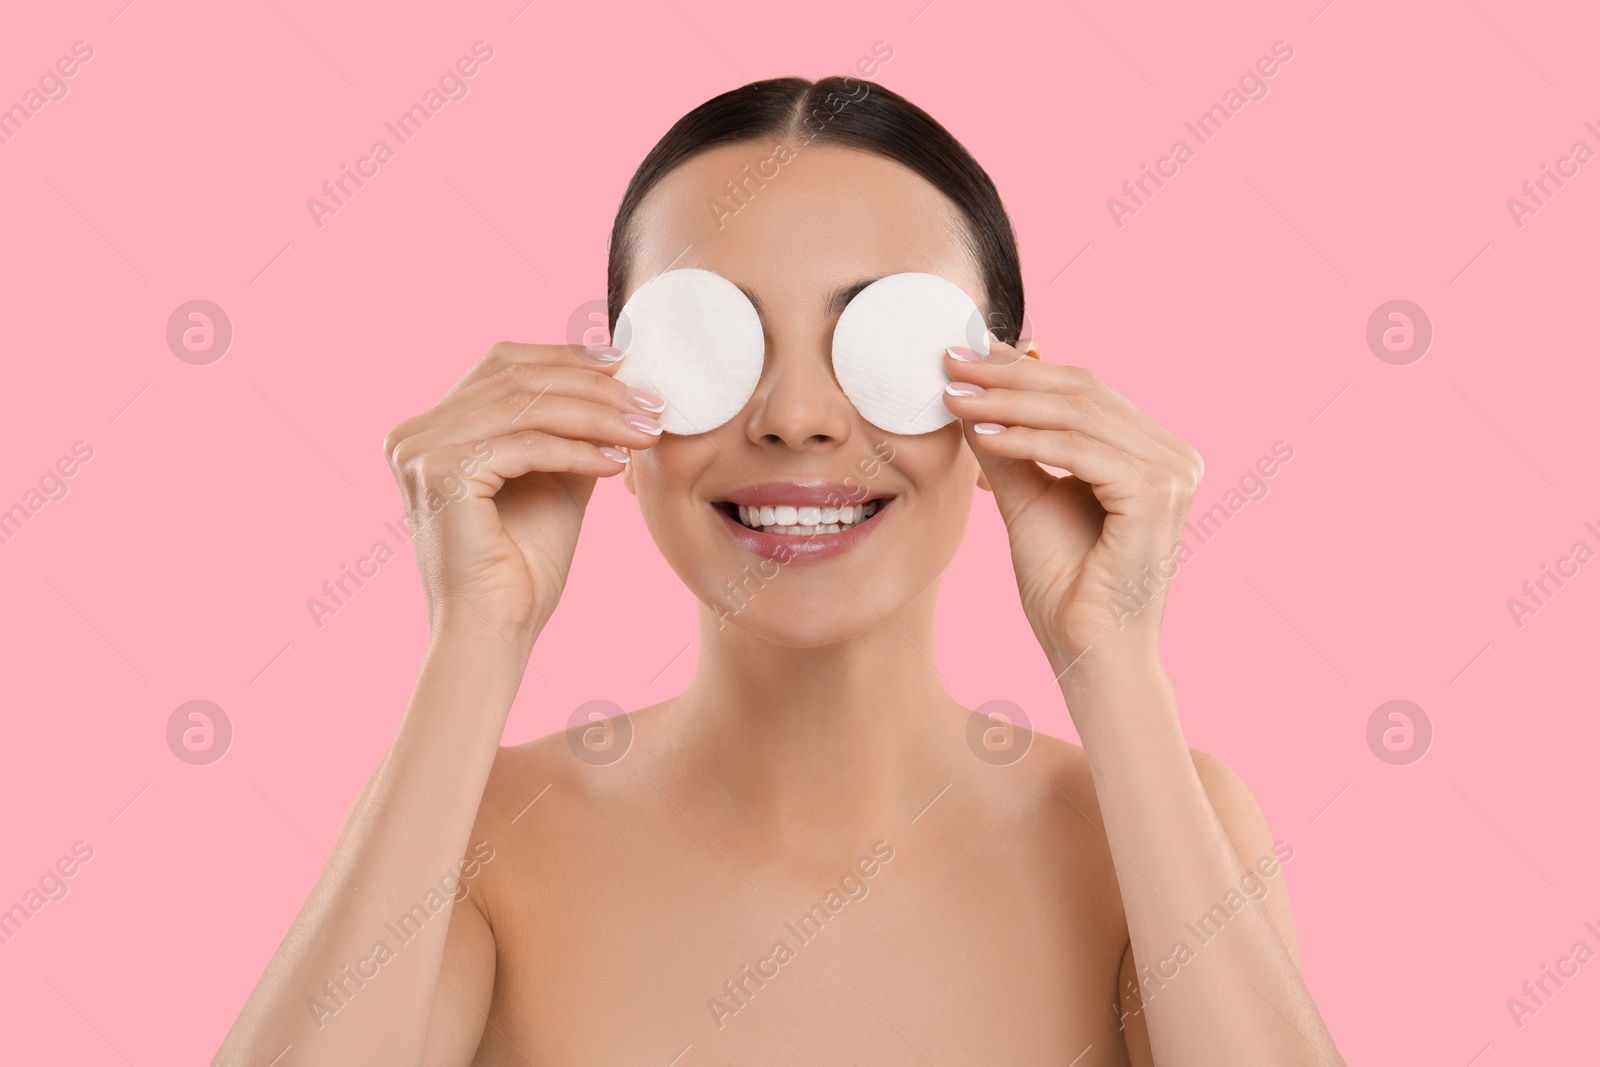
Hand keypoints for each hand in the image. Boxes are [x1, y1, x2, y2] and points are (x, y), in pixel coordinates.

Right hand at [383, 342, 664, 648]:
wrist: (494, 635)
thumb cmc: (522, 568)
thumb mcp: (554, 479)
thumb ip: (570, 429)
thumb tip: (616, 379)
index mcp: (431, 429)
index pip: (503, 365)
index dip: (567, 357)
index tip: (628, 365)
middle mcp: (413, 433)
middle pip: (516, 378)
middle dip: (594, 387)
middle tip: (652, 402)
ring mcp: (418, 451)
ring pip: (526, 407)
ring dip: (597, 416)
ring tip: (646, 431)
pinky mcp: (439, 473)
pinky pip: (525, 444)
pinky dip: (577, 450)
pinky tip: (615, 464)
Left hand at [942, 340, 1202, 674]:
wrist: (1090, 655)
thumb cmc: (1066, 589)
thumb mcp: (1028, 500)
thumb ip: (1008, 447)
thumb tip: (972, 393)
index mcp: (1153, 453)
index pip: (1084, 391)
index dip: (1022, 368)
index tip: (963, 355)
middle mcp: (1174, 456)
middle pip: (1082, 392)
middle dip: (1008, 376)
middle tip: (950, 363)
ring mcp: (1172, 472)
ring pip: (1077, 415)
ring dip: (1007, 402)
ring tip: (953, 397)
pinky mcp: (1155, 493)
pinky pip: (1078, 450)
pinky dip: (1026, 439)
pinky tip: (982, 434)